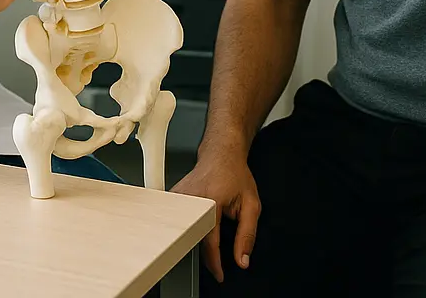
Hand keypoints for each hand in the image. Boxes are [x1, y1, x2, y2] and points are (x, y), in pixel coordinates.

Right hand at [172, 152, 260, 282]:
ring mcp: (180, 194)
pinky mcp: (174, 195)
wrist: (221, 152)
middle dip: (201, 252)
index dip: (214, 262)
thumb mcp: (251, 204)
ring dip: (192, 238)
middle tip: (213, 259)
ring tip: (203, 241)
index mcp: (211, 199)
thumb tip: (242, 259)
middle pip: (191, 235)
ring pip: (181, 227)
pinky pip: (177, 217)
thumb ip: (247, 234)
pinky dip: (183, 226)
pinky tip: (191, 226)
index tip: (219, 274)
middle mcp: (192, 197)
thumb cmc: (235, 174)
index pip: (209, 239)